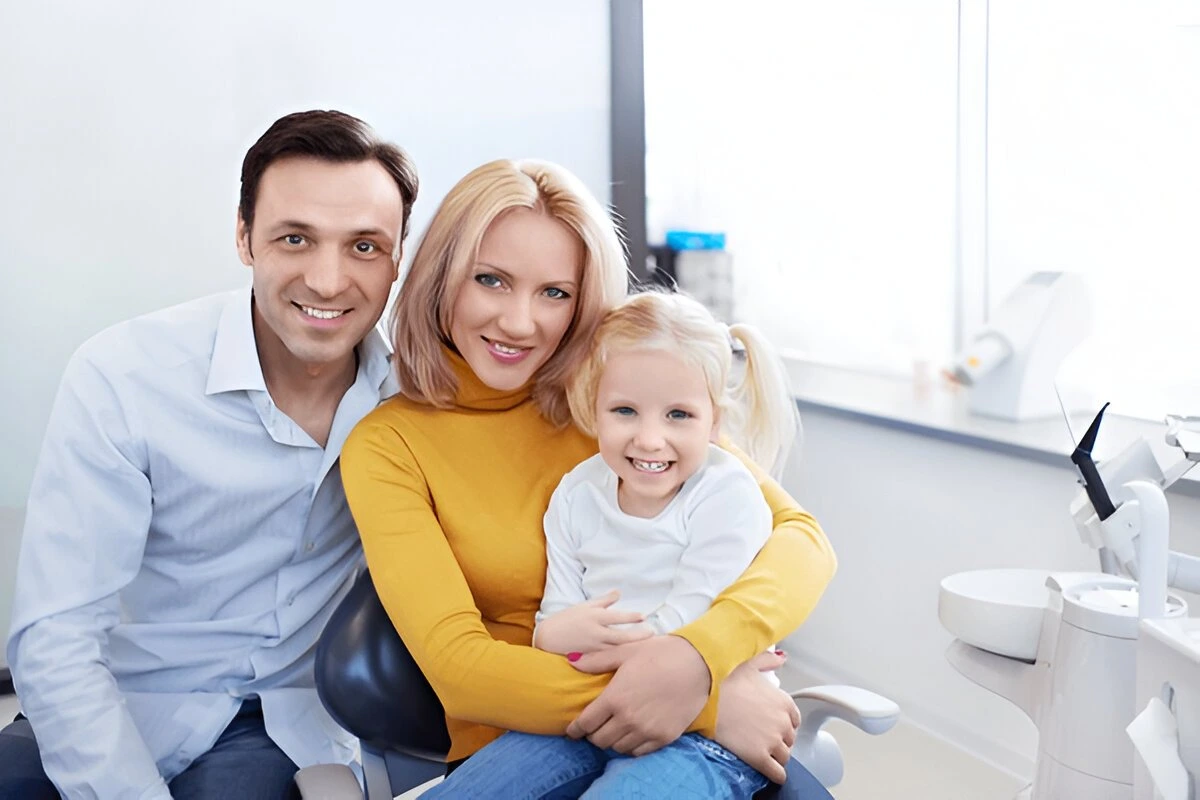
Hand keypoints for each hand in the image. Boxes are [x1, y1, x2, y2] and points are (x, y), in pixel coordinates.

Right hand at [534, 591, 652, 654]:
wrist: (548, 638)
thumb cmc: (567, 619)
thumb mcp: (585, 606)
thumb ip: (604, 601)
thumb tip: (619, 592)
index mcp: (594, 617)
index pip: (616, 617)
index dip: (631, 617)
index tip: (644, 616)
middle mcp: (596, 633)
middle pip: (621, 637)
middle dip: (638, 636)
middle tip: (652, 634)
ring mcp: (594, 648)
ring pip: (617, 649)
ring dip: (632, 648)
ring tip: (646, 647)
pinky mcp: (591, 658)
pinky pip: (609, 659)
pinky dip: (621, 657)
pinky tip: (631, 658)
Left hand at [566, 635, 710, 755]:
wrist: (697, 663)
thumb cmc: (660, 653)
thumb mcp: (626, 651)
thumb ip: (597, 660)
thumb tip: (572, 661)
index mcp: (615, 698)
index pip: (585, 724)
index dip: (575, 729)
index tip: (573, 731)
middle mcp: (628, 719)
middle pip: (599, 740)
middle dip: (593, 734)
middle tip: (596, 727)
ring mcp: (647, 731)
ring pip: (618, 748)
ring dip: (612, 740)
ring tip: (615, 729)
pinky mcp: (664, 737)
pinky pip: (639, 751)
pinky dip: (631, 746)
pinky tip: (633, 734)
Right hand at [712, 651, 798, 783]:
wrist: (705, 700)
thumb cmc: (723, 680)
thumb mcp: (747, 663)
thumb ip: (767, 660)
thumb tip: (781, 658)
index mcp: (783, 701)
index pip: (794, 720)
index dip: (783, 723)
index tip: (771, 724)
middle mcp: (782, 721)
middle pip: (789, 739)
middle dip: (779, 740)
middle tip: (762, 738)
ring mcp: (772, 740)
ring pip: (784, 757)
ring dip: (776, 757)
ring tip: (762, 754)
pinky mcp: (760, 757)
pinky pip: (777, 773)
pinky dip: (776, 774)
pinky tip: (770, 772)